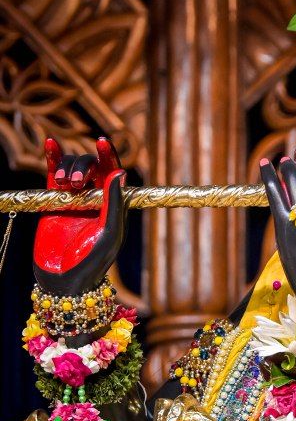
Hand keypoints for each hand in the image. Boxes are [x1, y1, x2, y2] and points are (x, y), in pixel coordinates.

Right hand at [34, 137, 127, 295]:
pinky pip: (53, 174)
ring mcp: (74, 198)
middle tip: (75, 186)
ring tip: (65, 186)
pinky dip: (53, 158)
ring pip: (73, 168)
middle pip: (91, 167)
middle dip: (83, 168)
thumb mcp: (109, 232)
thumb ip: (114, 203)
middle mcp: (95, 198)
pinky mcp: (54, 202)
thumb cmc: (92, 260)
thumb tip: (120, 172)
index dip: (109, 155)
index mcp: (113, 204)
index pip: (113, 172)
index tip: (103, 142)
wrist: (64, 278)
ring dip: (68, 168)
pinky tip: (50, 143)